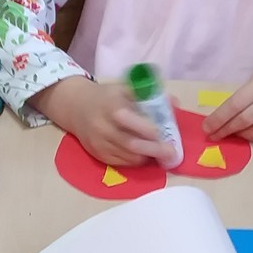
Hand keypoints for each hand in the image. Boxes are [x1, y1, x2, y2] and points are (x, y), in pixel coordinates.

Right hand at [31, 76, 174, 167]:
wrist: (76, 108)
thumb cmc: (108, 97)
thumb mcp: (126, 88)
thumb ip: (150, 95)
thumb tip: (175, 103)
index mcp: (110, 106)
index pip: (129, 120)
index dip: (148, 128)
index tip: (164, 132)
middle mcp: (102, 127)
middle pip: (132, 144)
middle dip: (155, 149)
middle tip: (172, 152)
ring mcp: (99, 144)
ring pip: (129, 157)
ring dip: (147, 156)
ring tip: (161, 153)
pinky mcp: (98, 155)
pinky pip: (122, 163)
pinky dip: (136, 160)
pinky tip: (144, 154)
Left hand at [205, 44, 252, 143]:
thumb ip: (249, 92)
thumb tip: (228, 113)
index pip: (236, 105)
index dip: (219, 119)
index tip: (206, 127)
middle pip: (244, 121)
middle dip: (225, 130)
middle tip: (213, 135)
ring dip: (240, 135)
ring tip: (230, 133)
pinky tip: (249, 130)